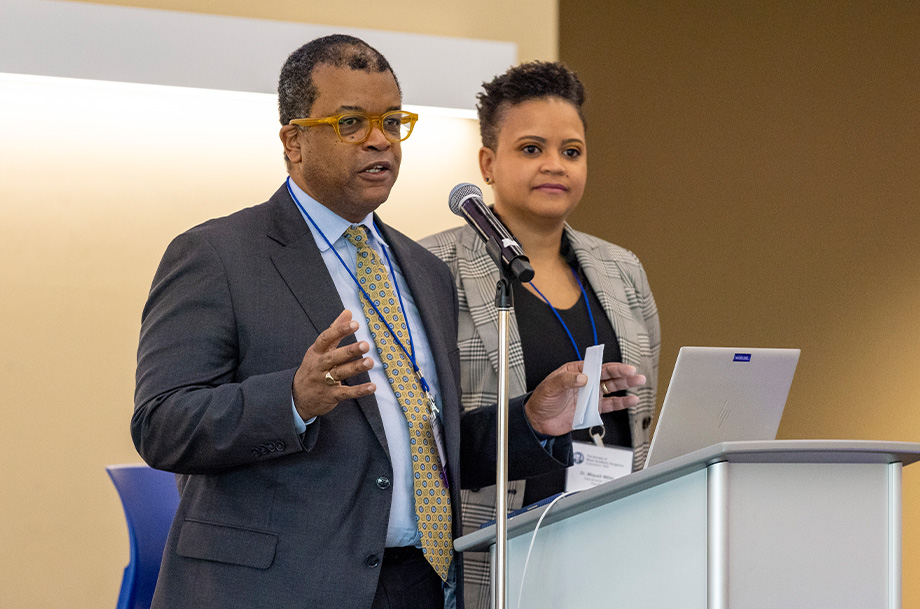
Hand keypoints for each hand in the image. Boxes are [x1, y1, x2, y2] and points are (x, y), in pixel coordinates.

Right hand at [292, 310, 375, 419]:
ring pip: (340, 373)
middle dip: (349, 351)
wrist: (298, 397)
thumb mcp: (319, 349)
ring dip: (356, 368)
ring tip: (370, 362)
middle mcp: (319, 365)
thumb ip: (335, 330)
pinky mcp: (331, 396)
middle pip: (333, 357)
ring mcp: (324, 381)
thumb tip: (348, 312)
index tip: (355, 324)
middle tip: (365, 345)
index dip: (340, 331)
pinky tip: (372, 387)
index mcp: (316, 352)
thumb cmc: (313, 368)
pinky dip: (359, 390)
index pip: (326, 339)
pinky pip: (346, 393)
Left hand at [524, 362, 646, 436]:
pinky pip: (610, 405)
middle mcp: (586, 382)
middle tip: (636, 374)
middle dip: (624, 374)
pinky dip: (622, 403)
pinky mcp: (592, 409)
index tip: (623, 368)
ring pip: (613, 388)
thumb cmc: (542, 400)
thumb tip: (583, 378)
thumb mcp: (551, 387)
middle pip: (609, 376)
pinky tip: (632, 400)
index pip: (597, 366)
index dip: (611, 366)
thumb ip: (567, 380)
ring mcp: (591, 395)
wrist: (539, 421)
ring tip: (640, 382)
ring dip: (626, 385)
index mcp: (576, 371)